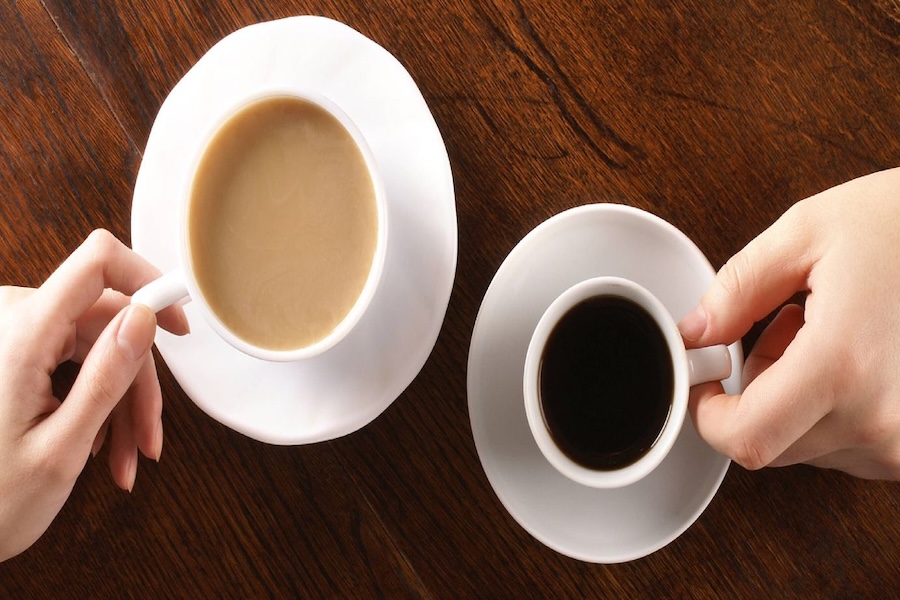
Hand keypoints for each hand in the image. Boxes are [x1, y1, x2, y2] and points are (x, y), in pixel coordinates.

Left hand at [0, 230, 187, 561]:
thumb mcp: (61, 447)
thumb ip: (107, 376)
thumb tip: (144, 316)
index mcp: (21, 335)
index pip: (97, 262)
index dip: (147, 279)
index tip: (178, 318)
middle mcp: (13, 322)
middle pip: (109, 322)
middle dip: (138, 383)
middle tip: (149, 438)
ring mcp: (14, 335)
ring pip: (100, 347)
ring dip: (121, 404)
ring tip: (125, 459)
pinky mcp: (16, 350)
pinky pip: (77, 359)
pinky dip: (97, 401)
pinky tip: (100, 445)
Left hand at [678, 167, 899, 479]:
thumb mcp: (808, 233)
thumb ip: (736, 290)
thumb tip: (696, 333)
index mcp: (844, 366)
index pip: (746, 440)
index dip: (709, 417)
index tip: (705, 387)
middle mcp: (885, 418)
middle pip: (773, 445)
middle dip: (757, 393)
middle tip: (783, 328)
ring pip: (812, 446)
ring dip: (799, 398)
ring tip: (831, 330)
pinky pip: (855, 446)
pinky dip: (840, 408)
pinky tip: (860, 355)